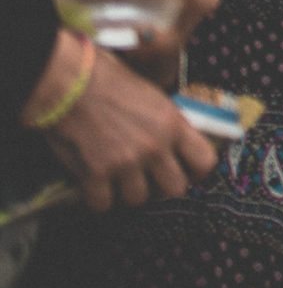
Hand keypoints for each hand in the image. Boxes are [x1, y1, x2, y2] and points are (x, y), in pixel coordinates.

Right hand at [39, 37, 217, 210]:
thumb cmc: (111, 83)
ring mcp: (127, 162)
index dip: (197, 171)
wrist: (72, 83)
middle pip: (175, 189)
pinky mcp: (97, 173)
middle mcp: (156, 146)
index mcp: (174, 125)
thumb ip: (169, 125)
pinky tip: (94, 185)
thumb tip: (177, 146)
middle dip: (162, 187)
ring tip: (118, 179)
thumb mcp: (155, 98)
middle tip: (149, 178)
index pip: (205, 161)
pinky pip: (103, 204)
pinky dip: (97, 198)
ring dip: (127, 192)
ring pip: (139, 199)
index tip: (187, 172)